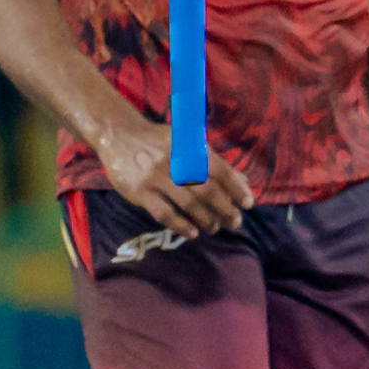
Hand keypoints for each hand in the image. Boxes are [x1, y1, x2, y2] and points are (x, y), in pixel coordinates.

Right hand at [96, 116, 255, 239]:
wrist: (119, 135)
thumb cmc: (160, 142)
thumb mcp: (188, 143)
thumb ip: (214, 163)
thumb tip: (243, 182)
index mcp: (191, 147)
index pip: (220, 170)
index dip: (237, 188)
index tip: (248, 204)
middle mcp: (176, 162)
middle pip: (207, 191)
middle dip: (225, 209)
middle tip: (235, 222)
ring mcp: (157, 178)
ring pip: (188, 204)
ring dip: (206, 219)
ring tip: (214, 228)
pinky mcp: (141, 192)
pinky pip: (164, 213)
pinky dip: (180, 225)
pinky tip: (192, 232)